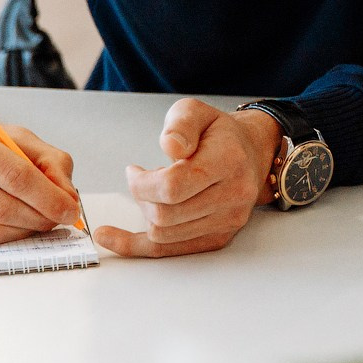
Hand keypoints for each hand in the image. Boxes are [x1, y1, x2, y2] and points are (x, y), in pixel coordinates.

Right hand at [0, 107, 81, 243]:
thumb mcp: (13, 135)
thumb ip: (48, 161)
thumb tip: (68, 197)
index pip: (13, 175)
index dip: (48, 197)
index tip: (71, 209)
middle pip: (1, 207)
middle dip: (40, 217)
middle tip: (62, 218)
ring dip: (25, 230)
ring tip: (43, 221)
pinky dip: (5, 234)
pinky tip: (17, 224)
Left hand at [95, 99, 279, 258]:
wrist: (251, 154)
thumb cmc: (218, 134)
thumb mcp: (196, 112)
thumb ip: (180, 124)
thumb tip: (171, 145)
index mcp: (229, 160)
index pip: (173, 187)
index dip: (141, 183)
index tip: (134, 171)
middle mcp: (235, 194)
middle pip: (165, 215)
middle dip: (141, 198)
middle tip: (144, 180)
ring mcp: (229, 220)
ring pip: (163, 235)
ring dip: (147, 213)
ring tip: (156, 193)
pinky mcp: (219, 237)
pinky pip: (168, 250)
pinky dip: (134, 246)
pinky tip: (111, 237)